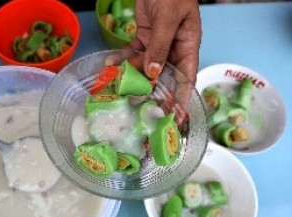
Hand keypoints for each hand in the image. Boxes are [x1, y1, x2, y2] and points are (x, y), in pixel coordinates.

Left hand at [128, 0, 200, 124]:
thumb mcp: (168, 18)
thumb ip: (160, 45)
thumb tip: (153, 73)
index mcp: (188, 44)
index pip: (187, 77)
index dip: (181, 98)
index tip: (175, 117)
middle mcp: (173, 48)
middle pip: (163, 76)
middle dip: (150, 91)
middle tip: (137, 108)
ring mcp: (157, 43)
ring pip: (144, 66)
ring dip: (130, 74)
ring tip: (116, 83)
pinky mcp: (143, 37)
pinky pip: (132, 52)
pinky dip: (122, 58)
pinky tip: (110, 63)